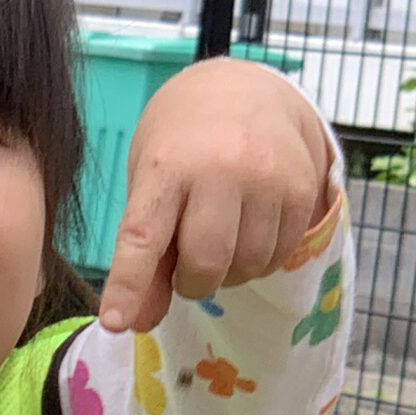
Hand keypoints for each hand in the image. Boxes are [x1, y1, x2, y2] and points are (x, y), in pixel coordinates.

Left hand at [99, 59, 334, 334]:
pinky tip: (249, 230)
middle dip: (192, 283)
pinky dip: (259, 260)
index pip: (142, 235)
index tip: (115, 322)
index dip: (128, 284)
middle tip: (187, 265)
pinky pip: (279, 256)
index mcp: (165, 167)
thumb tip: (135, 323)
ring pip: (247, 266)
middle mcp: (219, 169)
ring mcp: (266, 178)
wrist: (241, 91)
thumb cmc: (181, 149)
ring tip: (221, 238)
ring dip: (229, 273)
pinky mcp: (301, 189)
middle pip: (205, 264)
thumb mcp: (149, 188)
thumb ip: (143, 257)